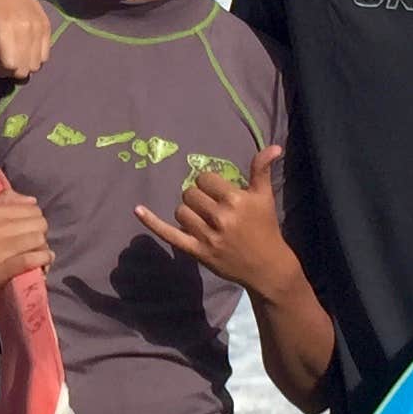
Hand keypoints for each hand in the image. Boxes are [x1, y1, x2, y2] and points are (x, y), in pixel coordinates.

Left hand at [0, 0, 50, 82]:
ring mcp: (39, 27)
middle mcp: (27, 28)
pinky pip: (45, 54)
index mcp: (6, 28)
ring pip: (37, 64)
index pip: (11, 65)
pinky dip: (34, 57)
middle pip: (25, 69)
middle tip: (0, 59)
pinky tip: (22, 47)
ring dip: (23, 65)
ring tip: (11, 53)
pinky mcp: (46, 25)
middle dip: (11, 71)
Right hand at [0, 192, 51, 315]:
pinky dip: (43, 261)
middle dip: (41, 233)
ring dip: (43, 248)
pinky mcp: (0, 270)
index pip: (31, 208)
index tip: (30, 230)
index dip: (35, 219)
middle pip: (38, 224)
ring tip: (37, 254)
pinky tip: (43, 263)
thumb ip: (3, 201)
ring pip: (38, 240)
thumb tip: (32, 200)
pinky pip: (33, 259)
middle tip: (34, 243)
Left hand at [134, 146, 298, 296]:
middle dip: (199, 198)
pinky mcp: (196, 251)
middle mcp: (220, 217)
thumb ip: (262, 170)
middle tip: (212, 207)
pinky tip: (137, 209)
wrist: (267, 267)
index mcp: (235, 200)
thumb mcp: (265, 197)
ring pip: (181, 211)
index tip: (218, 192)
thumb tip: (274, 146)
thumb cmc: (265, 228)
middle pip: (190, 194)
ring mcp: (206, 236)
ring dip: (188, 212)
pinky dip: (151, 222)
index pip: (205, 179)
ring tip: (203, 219)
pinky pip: (168, 233)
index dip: (209, 184)